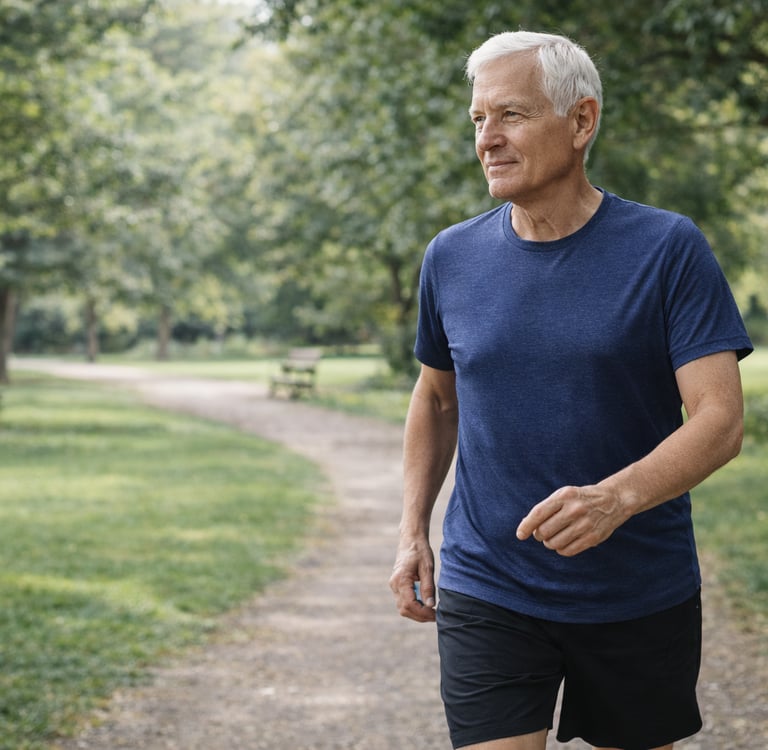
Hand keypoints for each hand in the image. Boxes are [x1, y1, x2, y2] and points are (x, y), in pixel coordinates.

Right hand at [389, 539, 435, 622]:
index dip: (422, 613)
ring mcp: (394, 586)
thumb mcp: (427, 568)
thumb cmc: (420, 551)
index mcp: (401, 580)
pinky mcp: (397, 586)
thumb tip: (430, 605)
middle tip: (435, 615)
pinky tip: (425, 604)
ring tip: (431, 611)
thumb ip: (428, 587)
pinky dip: (414, 607)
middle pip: (404, 609)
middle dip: (420, 616)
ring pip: (402, 608)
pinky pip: (403, 602)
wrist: (411, 540)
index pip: (409, 604)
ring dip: (416, 613)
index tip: (435, 614)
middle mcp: (394, 584)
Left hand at [516, 484, 630, 556]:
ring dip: (550, 543)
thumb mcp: (564, 495)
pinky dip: (561, 550)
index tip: (520, 535)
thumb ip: (546, 509)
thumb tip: (526, 526)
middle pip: (544, 531)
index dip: (526, 526)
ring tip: (554, 538)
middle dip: (539, 535)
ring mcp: (585, 524)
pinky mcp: (593, 537)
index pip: (538, 513)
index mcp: (564, 496)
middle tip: (542, 533)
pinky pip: (568, 551)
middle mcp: (574, 509)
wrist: (613, 500)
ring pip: (554, 543)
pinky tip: (563, 544)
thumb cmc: (580, 498)